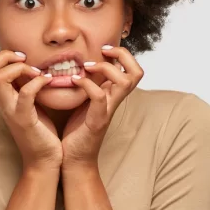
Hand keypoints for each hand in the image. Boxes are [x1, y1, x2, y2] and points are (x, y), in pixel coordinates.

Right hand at [0, 50, 62, 169]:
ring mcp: (11, 111)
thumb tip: (29, 64)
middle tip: (25, 61)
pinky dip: (37, 82)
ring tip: (37, 72)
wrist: (44, 159)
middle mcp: (1, 103)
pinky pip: (25, 94)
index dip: (1, 57)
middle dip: (5, 57)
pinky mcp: (24, 119)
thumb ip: (23, 85)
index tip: (23, 59)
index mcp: (1, 98)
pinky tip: (49, 81)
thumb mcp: (28, 102)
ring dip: (19, 68)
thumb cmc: (40, 130)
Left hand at [61, 45, 143, 167]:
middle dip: (122, 55)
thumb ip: (88, 85)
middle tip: (102, 52)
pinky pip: (99, 97)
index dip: (122, 54)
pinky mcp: (97, 121)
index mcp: (113, 95)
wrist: (73, 159)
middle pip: (137, 72)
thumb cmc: (77, 131)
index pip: (132, 69)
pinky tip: (73, 81)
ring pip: (124, 82)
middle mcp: (115, 102)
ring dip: (105, 68)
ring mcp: (108, 111)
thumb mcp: (84, 102)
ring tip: (85, 67)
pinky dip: (86, 84)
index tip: (102, 50)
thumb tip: (79, 64)